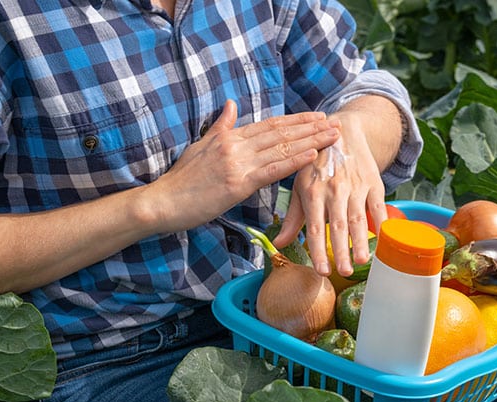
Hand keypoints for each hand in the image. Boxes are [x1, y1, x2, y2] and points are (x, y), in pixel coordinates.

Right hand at [141, 100, 340, 232]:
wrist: (162, 201)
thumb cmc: (180, 179)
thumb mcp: (200, 146)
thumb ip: (220, 126)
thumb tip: (231, 104)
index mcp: (229, 137)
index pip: (269, 125)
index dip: (295, 120)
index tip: (316, 116)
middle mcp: (236, 145)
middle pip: (281, 133)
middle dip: (310, 127)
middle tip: (334, 122)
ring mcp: (237, 163)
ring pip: (281, 148)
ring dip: (310, 141)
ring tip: (332, 136)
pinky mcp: (237, 184)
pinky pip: (271, 170)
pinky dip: (293, 162)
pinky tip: (312, 156)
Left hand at [274, 110, 388, 276]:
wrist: (341, 132)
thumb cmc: (316, 165)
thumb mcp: (299, 187)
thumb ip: (292, 218)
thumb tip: (278, 244)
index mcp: (312, 192)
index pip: (314, 227)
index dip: (318, 250)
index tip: (322, 271)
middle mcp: (333, 190)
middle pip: (337, 226)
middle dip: (341, 250)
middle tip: (344, 272)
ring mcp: (355, 186)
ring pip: (358, 218)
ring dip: (361, 241)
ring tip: (363, 261)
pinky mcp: (373, 182)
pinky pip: (378, 205)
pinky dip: (382, 222)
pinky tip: (384, 240)